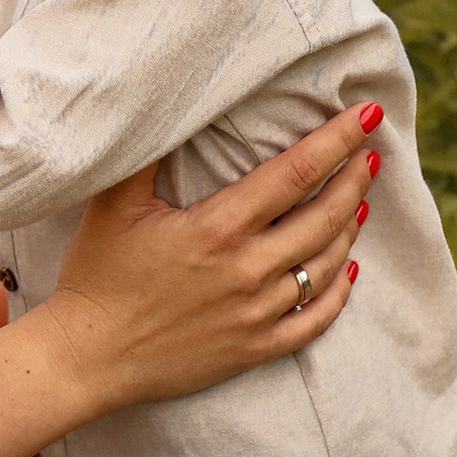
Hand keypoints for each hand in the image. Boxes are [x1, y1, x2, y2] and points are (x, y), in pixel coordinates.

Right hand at [38, 104, 378, 417]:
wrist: (86, 356)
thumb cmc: (96, 274)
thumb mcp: (114, 202)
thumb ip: (148, 152)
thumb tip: (167, 100)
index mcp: (220, 227)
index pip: (297, 172)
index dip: (337, 139)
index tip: (367, 115)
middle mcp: (248, 269)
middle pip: (324, 215)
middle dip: (354, 178)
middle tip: (370, 153)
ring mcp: (256, 312)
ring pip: (325, 263)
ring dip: (348, 227)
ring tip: (359, 200)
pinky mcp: (254, 348)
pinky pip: (315, 320)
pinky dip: (339, 291)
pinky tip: (348, 269)